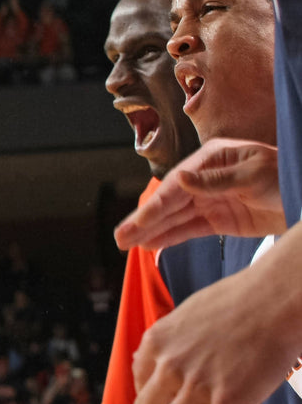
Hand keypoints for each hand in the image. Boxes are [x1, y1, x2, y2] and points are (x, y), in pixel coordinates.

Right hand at [115, 140, 283, 249]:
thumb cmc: (287, 175)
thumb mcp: (255, 174)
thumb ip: (216, 180)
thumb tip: (180, 178)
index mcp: (210, 159)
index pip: (177, 186)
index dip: (156, 206)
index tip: (140, 223)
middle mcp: (204, 179)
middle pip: (169, 203)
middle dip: (144, 221)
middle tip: (119, 237)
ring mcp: (210, 200)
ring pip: (174, 218)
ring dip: (151, 231)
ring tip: (125, 244)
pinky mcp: (220, 220)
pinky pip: (190, 230)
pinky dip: (170, 238)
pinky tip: (150, 245)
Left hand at [124, 247, 301, 403]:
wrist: (275, 300)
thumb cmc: (239, 302)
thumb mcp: (189, 313)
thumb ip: (173, 339)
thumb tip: (159, 354)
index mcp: (158, 342)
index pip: (142, 381)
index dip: (144, 403)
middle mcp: (170, 365)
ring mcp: (198, 385)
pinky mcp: (229, 401)